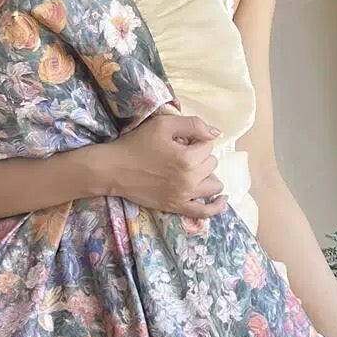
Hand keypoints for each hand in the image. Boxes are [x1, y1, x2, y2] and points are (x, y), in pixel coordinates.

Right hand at [94, 110, 227, 216]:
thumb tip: (217, 133)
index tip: (181, 140)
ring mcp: (184, 196)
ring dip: (207, 175)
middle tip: (180, 153)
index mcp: (188, 158)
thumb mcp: (163, 125)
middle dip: (201, 156)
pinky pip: (204, 212)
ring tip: (194, 170)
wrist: (114, 169)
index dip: (196, 140)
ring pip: (213, 185)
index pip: (208, 145)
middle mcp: (190, 180)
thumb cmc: (137, 144)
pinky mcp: (177, 207)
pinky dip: (216, 206)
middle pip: (211, 164)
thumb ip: (193, 125)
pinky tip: (222, 199)